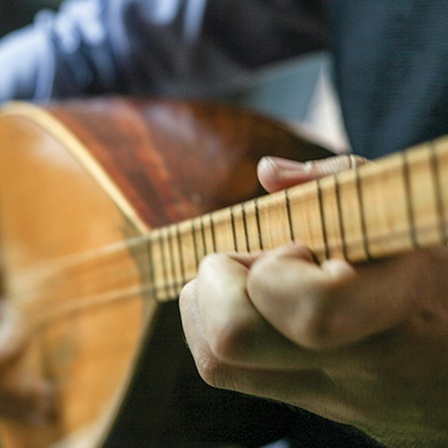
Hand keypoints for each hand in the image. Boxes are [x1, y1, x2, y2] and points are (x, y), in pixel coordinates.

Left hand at [179, 154, 447, 447]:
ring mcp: (331, 397)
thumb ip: (339, 181)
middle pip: (234, 342)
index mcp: (396, 307)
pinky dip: (213, 330)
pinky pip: (228, 372)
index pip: (310, 310)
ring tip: (243, 283)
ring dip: (206, 308)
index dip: (271, 269)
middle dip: (215, 287)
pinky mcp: (314, 405)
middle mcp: (358, 369)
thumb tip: (267, 172)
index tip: (291, 248)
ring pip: (217, 363)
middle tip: (243, 265)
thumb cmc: (440, 275)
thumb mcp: (408, 215)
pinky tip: (250, 308)